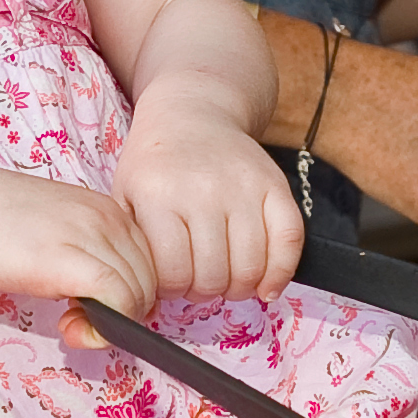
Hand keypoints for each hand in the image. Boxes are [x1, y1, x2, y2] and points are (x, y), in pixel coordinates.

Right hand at [0, 157, 156, 313]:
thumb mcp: (48, 234)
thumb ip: (81, 260)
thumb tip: (104, 305)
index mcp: (105, 208)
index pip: (149, 263)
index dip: (128, 296)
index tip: (91, 307)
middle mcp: (107, 216)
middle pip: (150, 282)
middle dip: (122, 313)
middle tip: (75, 321)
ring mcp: (90, 235)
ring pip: (139, 295)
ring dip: (110, 323)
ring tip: (67, 322)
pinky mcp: (67, 260)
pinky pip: (118, 303)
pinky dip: (103, 328)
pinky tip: (68, 328)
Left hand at [113, 106, 300, 304]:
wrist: (191, 113)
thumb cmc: (155, 167)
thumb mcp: (127, 198)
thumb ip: (136, 248)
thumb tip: (146, 304)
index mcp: (158, 195)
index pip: (173, 272)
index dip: (173, 289)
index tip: (171, 282)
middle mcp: (202, 190)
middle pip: (213, 275)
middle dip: (205, 291)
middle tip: (199, 281)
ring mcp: (243, 186)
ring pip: (251, 266)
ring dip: (239, 288)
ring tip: (226, 280)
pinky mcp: (275, 184)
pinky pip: (290, 240)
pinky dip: (281, 273)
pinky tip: (266, 286)